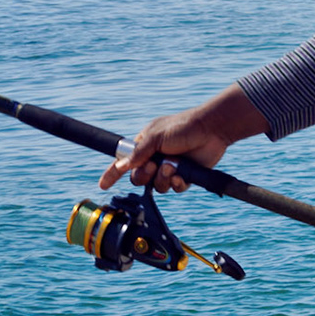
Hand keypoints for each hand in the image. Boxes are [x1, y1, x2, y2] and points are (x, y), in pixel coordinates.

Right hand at [98, 84, 267, 192]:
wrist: (211, 130)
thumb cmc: (183, 127)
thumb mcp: (155, 137)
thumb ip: (139, 152)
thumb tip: (122, 165)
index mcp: (144, 147)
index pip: (124, 162)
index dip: (113, 173)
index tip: (103, 185)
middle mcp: (155, 159)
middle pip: (139, 178)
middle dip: (143, 175)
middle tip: (153, 165)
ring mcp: (171, 168)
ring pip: (157, 186)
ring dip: (162, 178)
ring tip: (171, 166)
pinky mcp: (186, 176)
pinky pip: (175, 188)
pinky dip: (176, 183)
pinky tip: (180, 174)